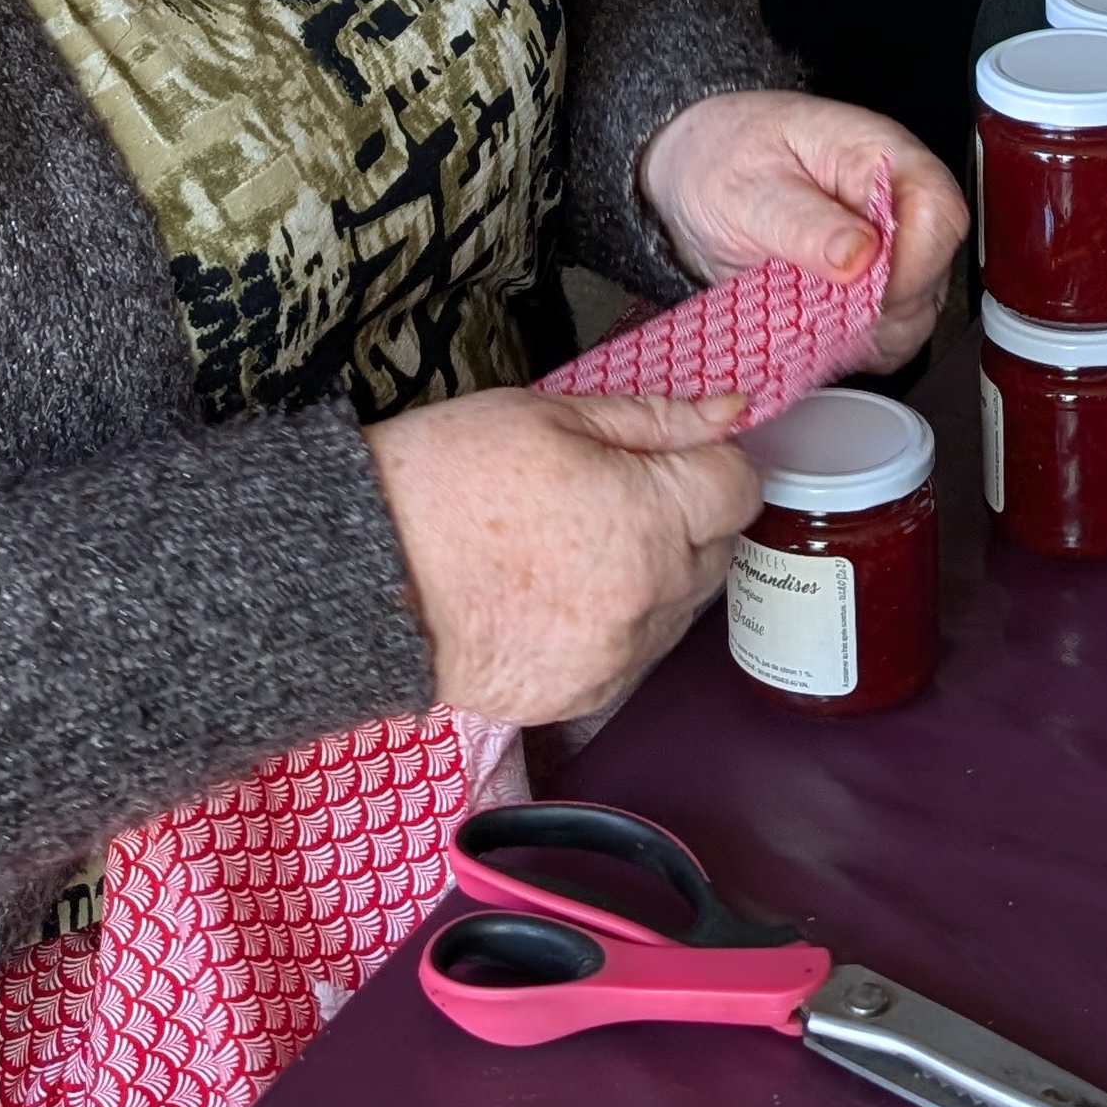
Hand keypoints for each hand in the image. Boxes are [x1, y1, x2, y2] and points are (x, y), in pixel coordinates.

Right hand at [363, 386, 758, 724]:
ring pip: (678, 609)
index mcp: (649, 516)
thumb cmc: (448, 477)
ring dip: (652, 577)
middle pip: (717, 551)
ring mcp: (619, 655)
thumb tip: (730, 411)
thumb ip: (654, 418)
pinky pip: (633, 656)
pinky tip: (557, 596)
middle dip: (684, 519)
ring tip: (574, 549)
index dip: (708, 463)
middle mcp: (650, 595)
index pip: (739, 489)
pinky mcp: (585, 696)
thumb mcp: (552, 414)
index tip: (671, 457)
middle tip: (613, 497)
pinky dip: (614, 628)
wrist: (366, 572)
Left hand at [637, 89, 966, 369]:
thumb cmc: (725, 158)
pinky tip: (809, 324)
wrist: (699, 168)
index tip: (853, 290)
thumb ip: (803, 222)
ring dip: (860, 333)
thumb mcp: (746, 187)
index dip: (908, 266)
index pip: (938, 215)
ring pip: (915, 316)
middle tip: (809, 301)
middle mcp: (901, 203)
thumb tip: (860, 257)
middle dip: (874, 309)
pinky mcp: (878, 289)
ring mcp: (894, 250)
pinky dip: (850, 346)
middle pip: (932, 275)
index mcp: (881, 156)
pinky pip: (888, 338)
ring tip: (801, 308)